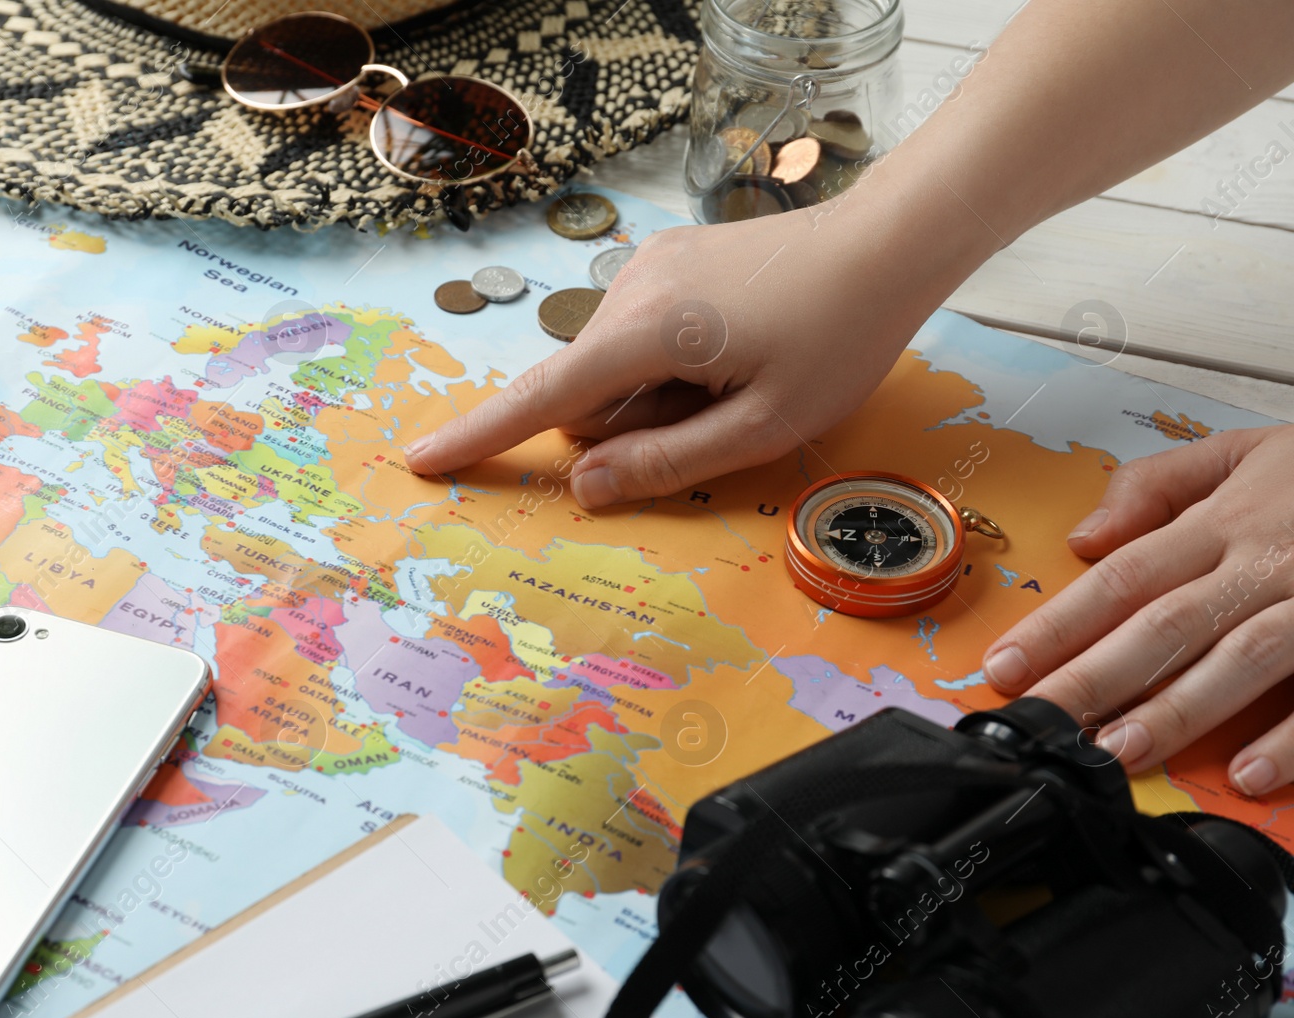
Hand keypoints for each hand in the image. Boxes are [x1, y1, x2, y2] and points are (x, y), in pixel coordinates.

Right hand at [402, 204, 965, 506]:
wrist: (887, 241)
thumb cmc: (837, 340)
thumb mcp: (760, 428)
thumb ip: (664, 463)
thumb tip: (582, 486)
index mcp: (646, 334)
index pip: (541, 401)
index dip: (480, 438)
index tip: (421, 461)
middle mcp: (629, 291)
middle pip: (588, 393)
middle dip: (632, 425)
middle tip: (725, 416)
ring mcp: (648, 269)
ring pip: (616, 367)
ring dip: (658, 394)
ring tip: (741, 378)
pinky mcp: (669, 260)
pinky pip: (640, 334)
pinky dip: (670, 362)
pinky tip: (737, 349)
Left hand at [982, 426, 1293, 793]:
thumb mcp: (1246, 450)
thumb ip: (1159, 485)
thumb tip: (1086, 535)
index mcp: (1226, 521)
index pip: (1121, 577)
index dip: (1058, 625)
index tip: (1003, 667)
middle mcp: (1266, 562)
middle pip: (1165, 623)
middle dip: (1094, 678)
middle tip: (1041, 724)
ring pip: (1242, 657)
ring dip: (1178, 710)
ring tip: (1119, 753)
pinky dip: (1293, 734)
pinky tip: (1247, 772)